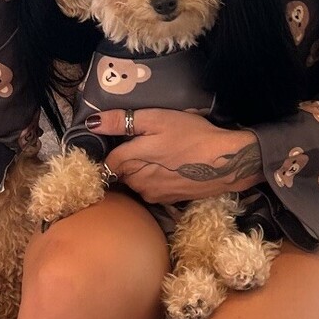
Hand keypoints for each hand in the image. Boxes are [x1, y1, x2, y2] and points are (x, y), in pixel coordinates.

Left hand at [86, 110, 263, 205]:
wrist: (226, 162)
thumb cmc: (191, 135)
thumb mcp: (156, 118)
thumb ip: (122, 121)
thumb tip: (91, 124)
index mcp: (131, 161)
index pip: (107, 162)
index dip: (110, 151)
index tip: (118, 142)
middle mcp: (138, 183)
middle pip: (121, 173)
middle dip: (125, 162)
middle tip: (143, 145)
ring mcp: (153, 194)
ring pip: (135, 183)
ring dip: (140, 172)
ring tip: (158, 156)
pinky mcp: (168, 200)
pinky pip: (151, 190)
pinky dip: (154, 181)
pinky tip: (168, 169)